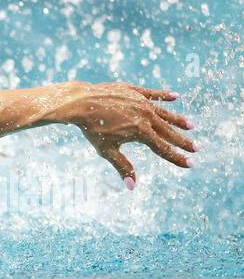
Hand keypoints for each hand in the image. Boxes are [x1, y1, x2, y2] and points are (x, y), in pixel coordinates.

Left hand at [51, 81, 195, 187]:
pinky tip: (175, 97)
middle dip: (183, 141)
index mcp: (141, 132)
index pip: (163, 148)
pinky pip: (153, 94)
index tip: (191, 164)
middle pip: (168, 132)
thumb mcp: (107, 151)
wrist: (81, 103)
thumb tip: (132, 187)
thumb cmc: (92, 129)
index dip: (177, 157)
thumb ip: (122, 166)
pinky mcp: (134, 91)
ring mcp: (142, 102)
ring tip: (191, 126)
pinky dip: (164, 96)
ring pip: (164, 113)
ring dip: (178, 120)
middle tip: (196, 148)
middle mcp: (146, 116)